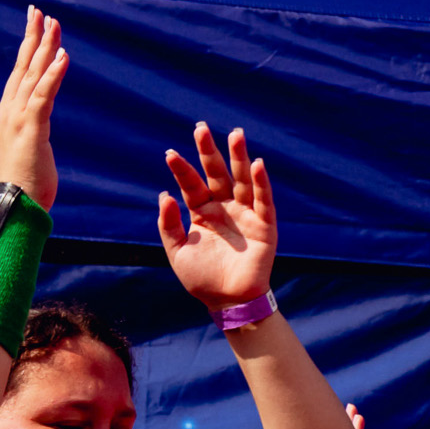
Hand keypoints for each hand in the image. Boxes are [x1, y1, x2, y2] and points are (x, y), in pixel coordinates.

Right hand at [0, 8, 65, 209]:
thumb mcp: (28, 148)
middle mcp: (10, 109)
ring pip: (33, 74)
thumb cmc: (27, 182)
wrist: (17, 204)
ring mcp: (18, 116)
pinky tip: (63, 57)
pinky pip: (44, 95)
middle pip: (23, 65)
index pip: (20, 73)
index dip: (29, 49)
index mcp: (10, 112)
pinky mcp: (31, 128)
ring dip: (45, 47)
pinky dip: (54, 75)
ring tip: (54, 24)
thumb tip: (37, 125)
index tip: (37, 26)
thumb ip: (31, 130)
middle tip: (41, 11)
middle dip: (33, 37)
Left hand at [157, 123, 276, 310]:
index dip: (182, 169)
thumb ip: (168, 223)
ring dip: (239, 158)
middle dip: (210, 151)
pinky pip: (263, 201)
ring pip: (242, 181)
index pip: (192, 184)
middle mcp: (224, 208)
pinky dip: (261, 184)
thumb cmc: (201, 278)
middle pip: (217, 173)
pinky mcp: (264, 226)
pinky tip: (257, 165)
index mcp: (203, 212)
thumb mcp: (176, 250)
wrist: (228, 301)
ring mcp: (245, 215)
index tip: (170, 153)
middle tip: (200, 127)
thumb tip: (165, 194)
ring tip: (235, 134)